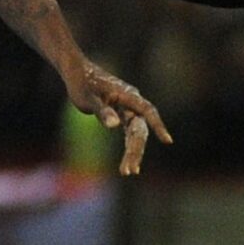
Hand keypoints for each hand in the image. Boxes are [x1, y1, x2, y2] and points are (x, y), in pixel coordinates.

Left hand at [67, 60, 172, 175]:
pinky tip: (128, 163)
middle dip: (136, 149)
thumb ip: (102, 111)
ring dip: (133, 151)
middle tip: (129, 171)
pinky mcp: (121, 113)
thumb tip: (115, 126)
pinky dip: (128, 146)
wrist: (76, 72)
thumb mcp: (88, 98)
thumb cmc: (81, 83)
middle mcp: (132, 101)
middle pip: (140, 128)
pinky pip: (129, 132)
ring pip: (135, 132)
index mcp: (127, 95)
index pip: (148, 111)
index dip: (158, 125)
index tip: (167, 140)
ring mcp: (128, 107)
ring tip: (128, 172)